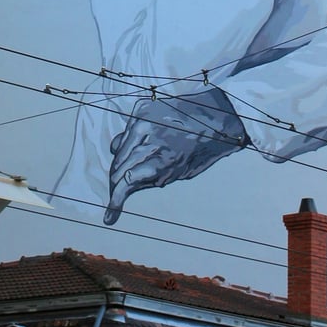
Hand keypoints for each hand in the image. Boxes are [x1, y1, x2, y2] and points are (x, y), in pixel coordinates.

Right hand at [104, 85, 247, 223]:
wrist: (217, 112)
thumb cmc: (203, 147)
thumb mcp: (181, 172)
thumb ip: (152, 179)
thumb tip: (126, 188)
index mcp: (163, 157)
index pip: (126, 182)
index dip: (116, 201)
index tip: (110, 217)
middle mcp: (148, 137)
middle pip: (118, 168)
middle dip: (116, 186)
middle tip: (116, 198)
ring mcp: (142, 120)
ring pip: (117, 151)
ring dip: (119, 166)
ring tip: (128, 174)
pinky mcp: (140, 109)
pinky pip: (125, 133)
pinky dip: (127, 145)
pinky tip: (139, 149)